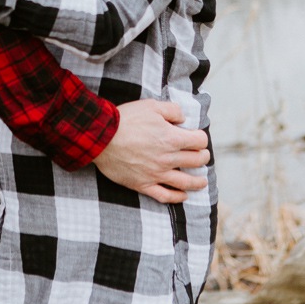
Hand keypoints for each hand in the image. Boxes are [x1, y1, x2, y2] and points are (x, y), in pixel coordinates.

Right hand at [93, 99, 209, 202]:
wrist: (101, 137)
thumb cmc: (126, 120)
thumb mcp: (151, 106)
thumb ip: (172, 110)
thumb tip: (183, 119)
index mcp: (172, 138)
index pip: (199, 141)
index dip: (201, 138)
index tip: (197, 137)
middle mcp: (168, 158)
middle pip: (196, 161)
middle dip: (203, 157)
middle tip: (202, 156)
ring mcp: (156, 174)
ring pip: (186, 182)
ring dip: (198, 182)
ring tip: (203, 181)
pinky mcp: (143, 184)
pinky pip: (165, 196)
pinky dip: (177, 197)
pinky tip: (183, 196)